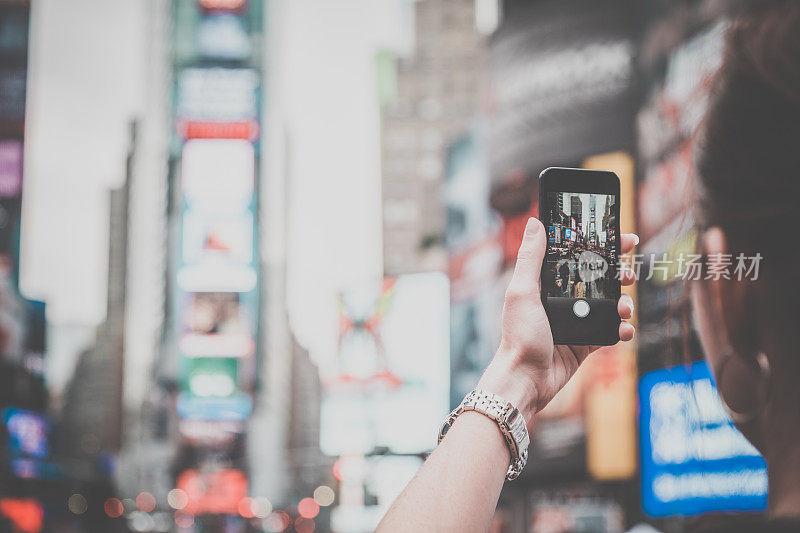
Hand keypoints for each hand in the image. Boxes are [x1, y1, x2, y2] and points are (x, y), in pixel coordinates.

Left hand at [477, 217, 636, 422]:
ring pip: (610, 304)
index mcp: (546, 284)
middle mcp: (563, 299)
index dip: (599, 245)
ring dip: (624, 302)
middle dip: (619, 272)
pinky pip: (610, 331)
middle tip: (629, 273)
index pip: (576, 256)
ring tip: (625, 308)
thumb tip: (535, 223)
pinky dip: (621, 329)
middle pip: (599, 277)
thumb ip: (530, 259)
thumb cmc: (518, 337)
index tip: (621, 237)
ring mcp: (577, 321)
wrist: (526, 380)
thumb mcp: (521, 293)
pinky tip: (623, 330)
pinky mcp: (586, 343)